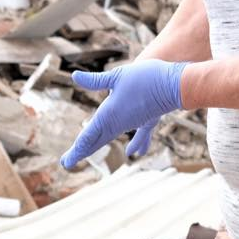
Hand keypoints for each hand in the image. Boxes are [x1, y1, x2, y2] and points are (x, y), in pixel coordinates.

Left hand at [60, 60, 187, 168]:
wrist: (173, 85)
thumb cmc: (143, 78)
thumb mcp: (116, 76)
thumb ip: (95, 81)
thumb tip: (75, 76)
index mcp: (107, 115)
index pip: (88, 137)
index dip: (76, 150)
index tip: (66, 162)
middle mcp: (118, 124)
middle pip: (96, 141)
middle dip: (81, 151)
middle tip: (67, 162)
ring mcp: (132, 123)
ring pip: (110, 137)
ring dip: (96, 145)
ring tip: (84, 152)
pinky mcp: (146, 120)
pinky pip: (138, 136)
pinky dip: (135, 144)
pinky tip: (133, 152)